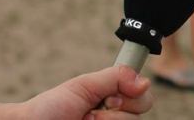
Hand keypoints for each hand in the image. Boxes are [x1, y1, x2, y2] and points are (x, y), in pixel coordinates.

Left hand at [20, 66, 152, 119]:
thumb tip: (144, 82)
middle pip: (137, 118)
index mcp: (113, 101)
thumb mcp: (83, 86)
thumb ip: (115, 77)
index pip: (143, 99)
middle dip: (113, 115)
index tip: (109, 98)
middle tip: (89, 113)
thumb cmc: (49, 109)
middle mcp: (114, 119)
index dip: (131, 98)